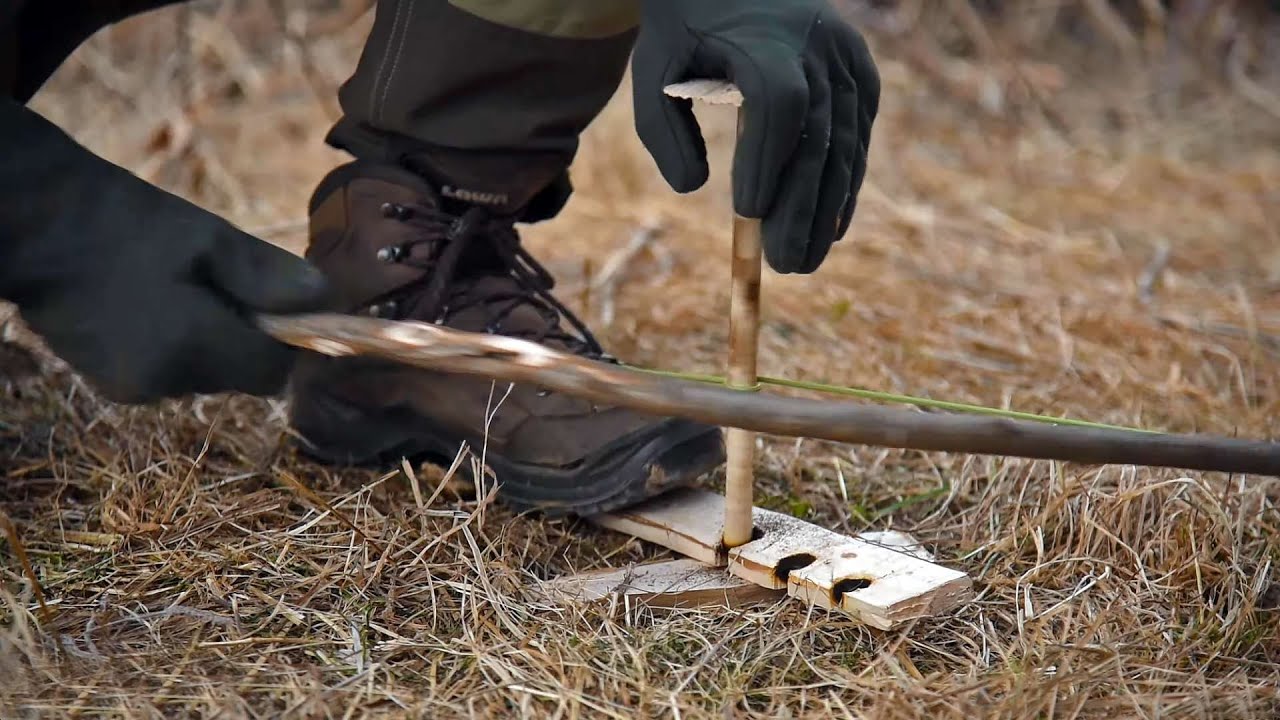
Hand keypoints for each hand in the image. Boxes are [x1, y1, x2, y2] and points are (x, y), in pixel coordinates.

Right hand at [1, 99, 333, 403]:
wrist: (37, 230)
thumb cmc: (125, 226)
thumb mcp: (207, 239)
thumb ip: (268, 276)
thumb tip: (324, 299)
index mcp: (192, 348)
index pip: (274, 371)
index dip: (289, 341)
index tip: (281, 304)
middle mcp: (164, 383)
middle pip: (242, 376)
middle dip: (247, 337)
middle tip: (222, 283)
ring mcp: (134, 390)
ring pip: (208, 375)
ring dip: (212, 342)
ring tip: (179, 289)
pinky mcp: (113, 386)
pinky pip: (173, 373)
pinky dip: (178, 346)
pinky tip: (152, 306)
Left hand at [631, 0, 879, 273]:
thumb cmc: (686, 28)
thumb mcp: (654, 68)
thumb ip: (662, 130)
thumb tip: (693, 189)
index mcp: (766, 38)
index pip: (779, 104)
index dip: (767, 160)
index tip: (746, 213)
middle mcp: (818, 46)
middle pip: (817, 137)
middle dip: (800, 207)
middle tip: (783, 264)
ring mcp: (847, 59)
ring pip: (844, 145)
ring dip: (826, 209)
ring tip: (803, 261)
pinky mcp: (861, 75)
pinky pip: (856, 137)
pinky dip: (844, 185)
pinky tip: (830, 230)